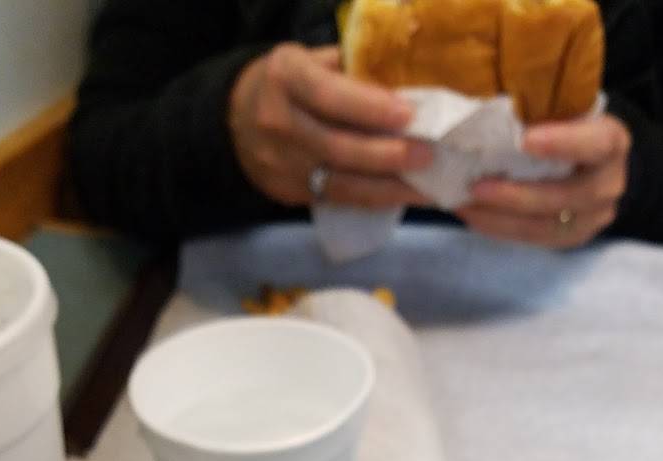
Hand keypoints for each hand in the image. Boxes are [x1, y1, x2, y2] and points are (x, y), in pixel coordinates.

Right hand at [229, 44, 432, 209]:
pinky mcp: (286, 192)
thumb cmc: (288, 83)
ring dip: (387, 188)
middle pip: (338, 147)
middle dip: (387, 155)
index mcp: (284, 78)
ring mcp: (280, 164)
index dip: (370, 109)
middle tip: (426, 156)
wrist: (235, 119)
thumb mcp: (311, 60)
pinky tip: (398, 196)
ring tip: (423, 187)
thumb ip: (350, 75)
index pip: (330, 97)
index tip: (409, 115)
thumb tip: (401, 95)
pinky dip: (370, 199)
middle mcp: (278, 122)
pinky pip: (336, 198)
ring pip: (340, 183)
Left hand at [459, 113, 630, 248]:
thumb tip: (487, 112)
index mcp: (612, 142)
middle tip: (476, 187)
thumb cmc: (570, 127)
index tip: (525, 139)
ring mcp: (593, 218)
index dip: (563, 143)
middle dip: (516, 195)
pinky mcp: (572, 238)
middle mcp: (609, 184)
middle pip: (564, 196)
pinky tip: (474, 217)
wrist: (594, 163)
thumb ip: (542, 113)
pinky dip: (499, 228)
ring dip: (499, 218)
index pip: (597, 143)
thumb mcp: (566, 111)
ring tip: (465, 205)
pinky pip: (533, 239)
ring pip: (544, 226)